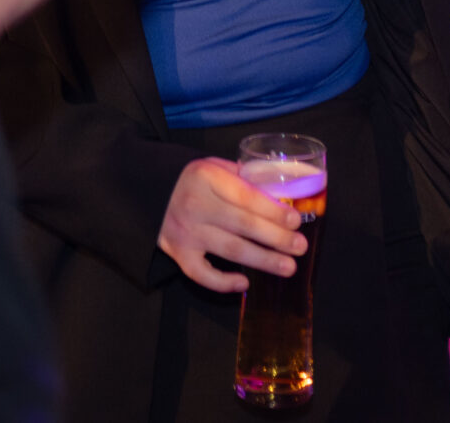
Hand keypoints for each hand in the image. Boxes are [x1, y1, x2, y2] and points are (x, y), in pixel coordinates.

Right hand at [160, 157, 306, 293]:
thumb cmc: (191, 181)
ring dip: (263, 260)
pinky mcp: (178, 254)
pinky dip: (223, 282)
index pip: (247, 197)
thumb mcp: (213, 167)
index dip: (274, 211)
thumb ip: (243, 177)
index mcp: (206, 177)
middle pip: (244, 225)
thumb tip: (281, 196)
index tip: (296, 221)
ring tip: (288, 267)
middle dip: (277, 238)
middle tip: (300, 247)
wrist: (149, 194)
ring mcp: (186, 232)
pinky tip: (244, 283)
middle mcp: (195, 205)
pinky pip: (202, 274)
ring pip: (231, 249)